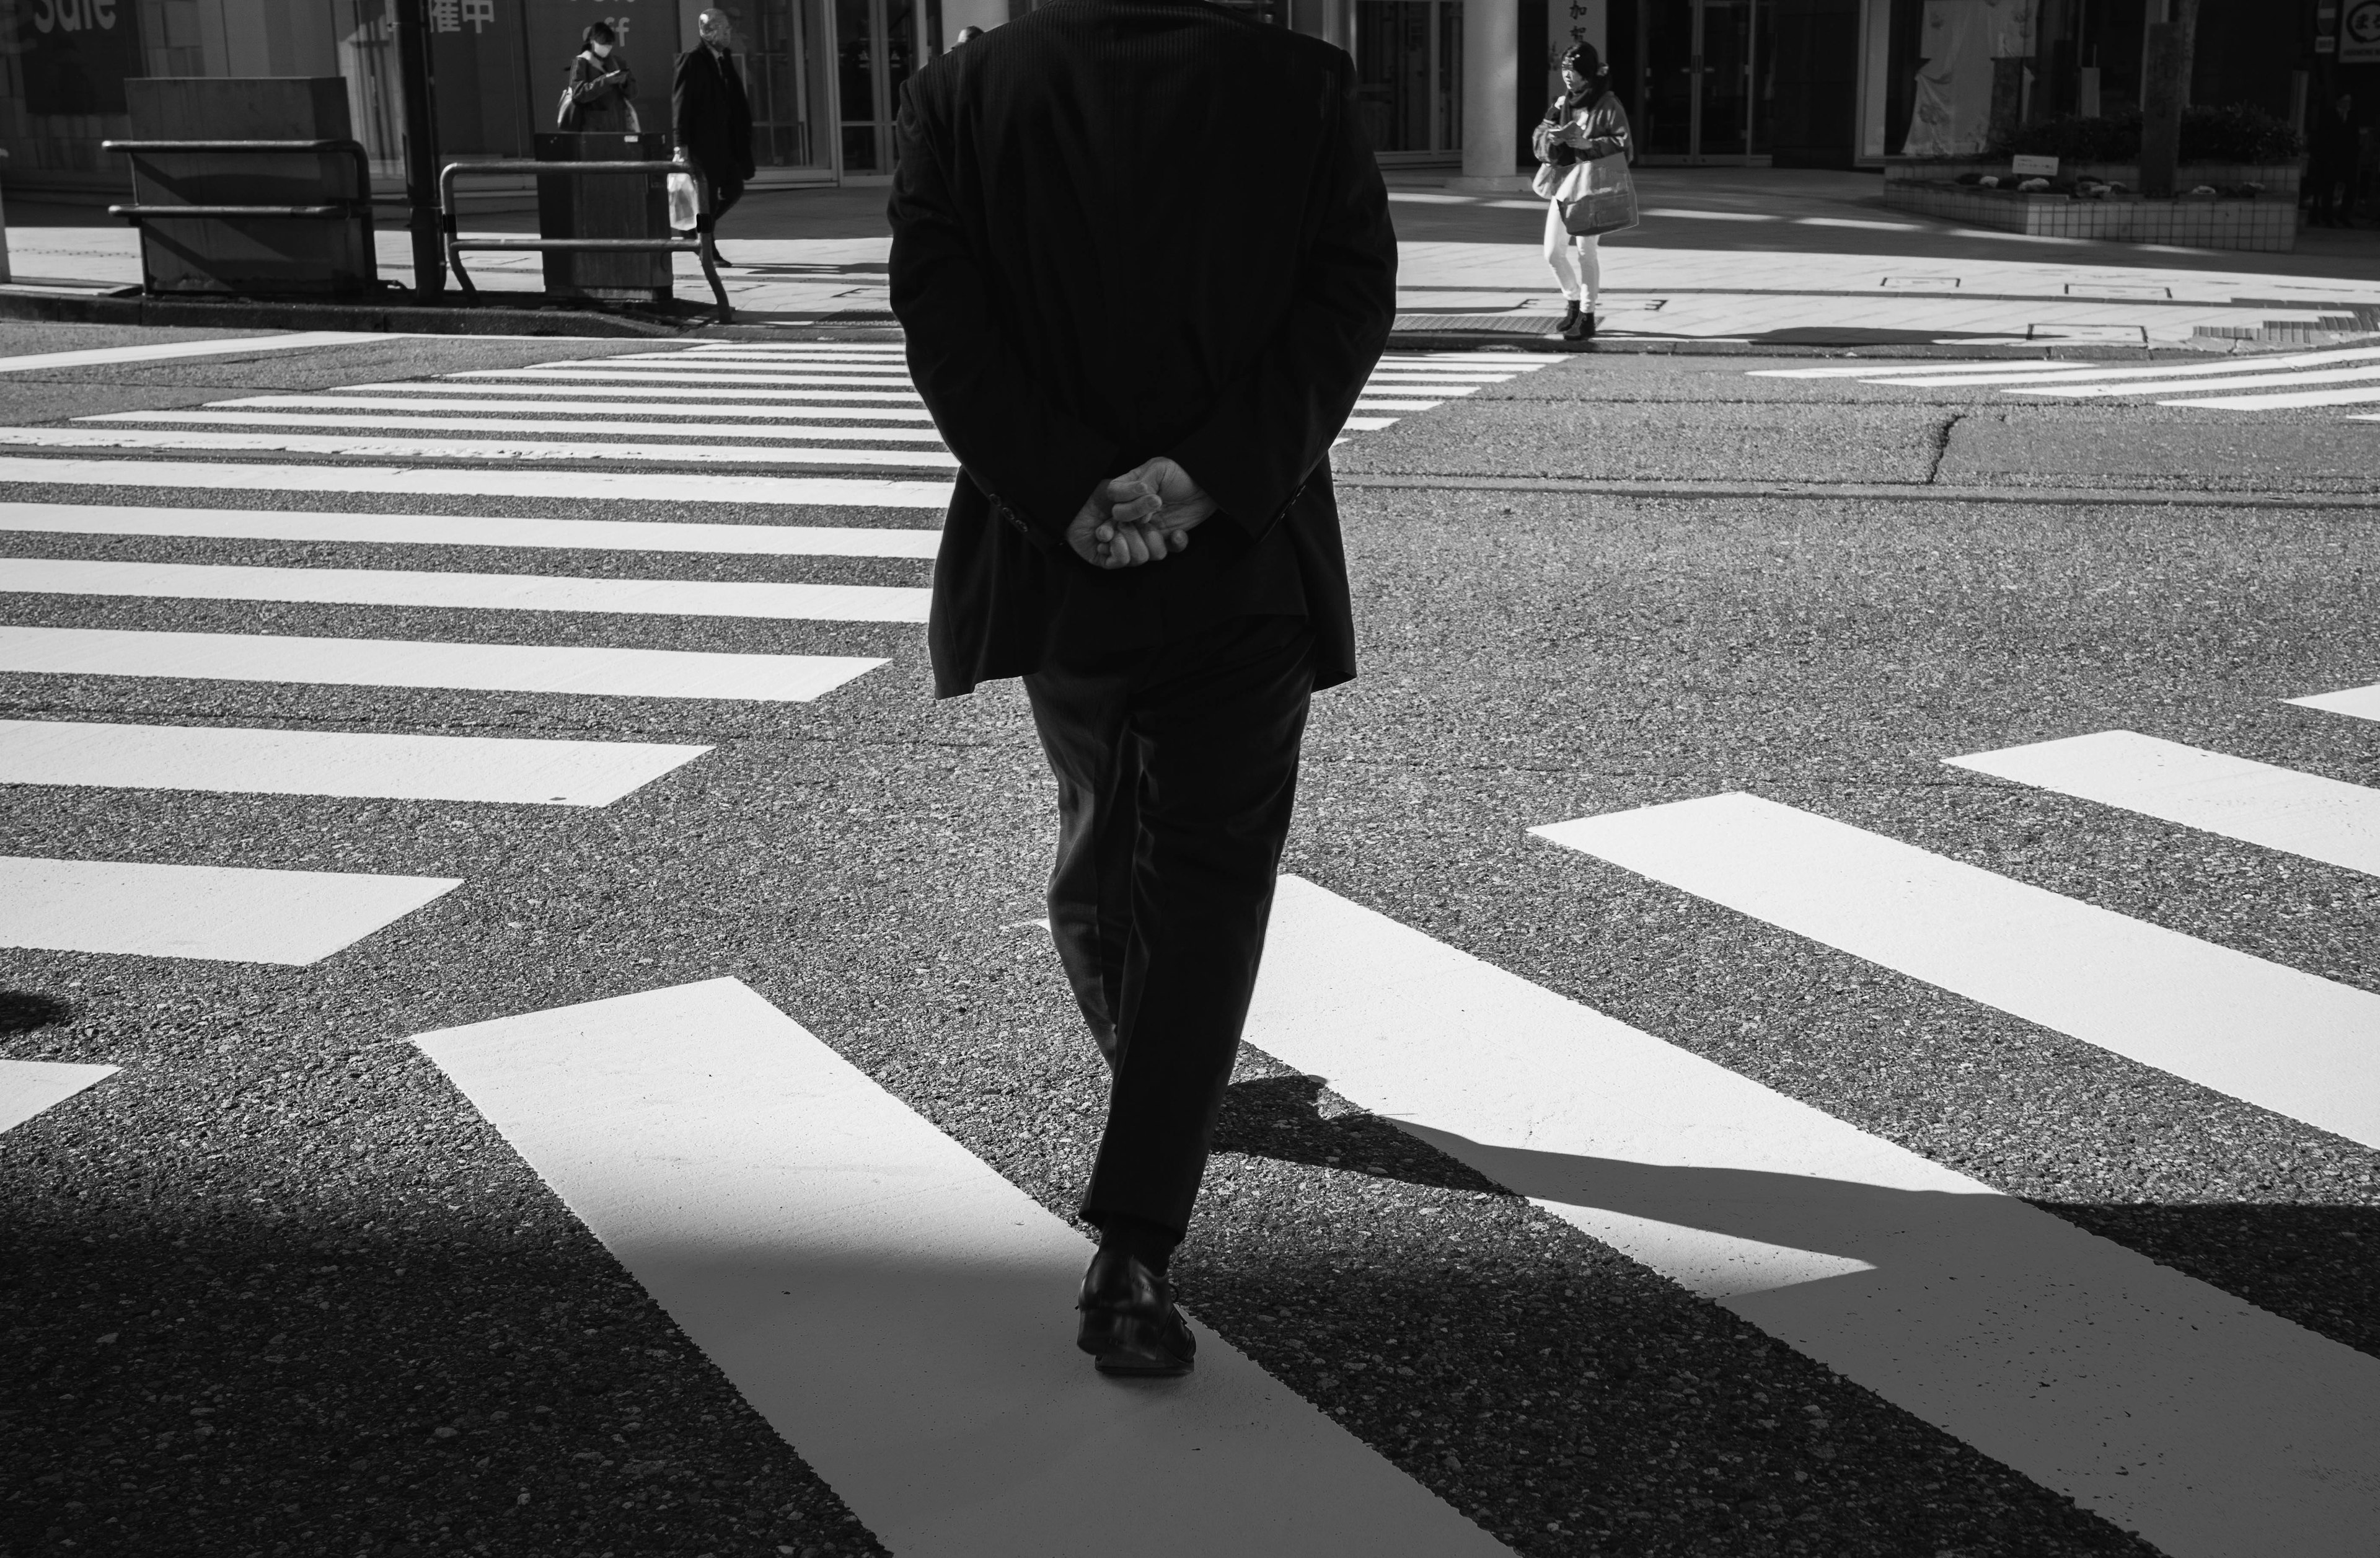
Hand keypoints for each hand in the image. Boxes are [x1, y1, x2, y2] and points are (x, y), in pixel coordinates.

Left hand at [1064, 474, 1183, 569]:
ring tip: (1115, 527)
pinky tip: (1108, 536)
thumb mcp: (1120, 489)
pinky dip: (1117, 548)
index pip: (1170, 543)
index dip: (1177, 542)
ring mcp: (1122, 552)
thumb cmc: (1095, 495)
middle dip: (1149, 536)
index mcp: (1145, 528)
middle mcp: (1136, 542)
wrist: (1069, 506)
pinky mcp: (1106, 561)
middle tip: (1136, 522)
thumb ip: (1140, 492)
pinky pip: (1121, 561)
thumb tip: (1158, 498)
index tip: (1178, 533)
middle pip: (1157, 553)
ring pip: (1140, 557)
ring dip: (1129, 540)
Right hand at [1112, 456, 1217, 544]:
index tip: (1146, 490)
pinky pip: (1161, 550)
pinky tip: (1179, 534)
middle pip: (1119, 518)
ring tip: (1163, 517)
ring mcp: (1148, 525)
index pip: (1113, 494)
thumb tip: (1140, 512)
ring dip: (1148, 534)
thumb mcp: (1160, 468)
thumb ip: (1143, 483)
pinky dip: (1172, 544)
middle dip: (1135, 513)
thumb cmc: (1181, 473)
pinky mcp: (1164, 537)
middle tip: (1157, 502)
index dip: (1125, 495)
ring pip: (1135, 540)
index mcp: (1129, 488)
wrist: (1206, 486)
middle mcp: (1134, 508)